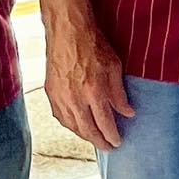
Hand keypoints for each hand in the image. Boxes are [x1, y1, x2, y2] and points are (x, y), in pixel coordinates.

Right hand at [43, 11, 134, 149]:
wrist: (67, 31)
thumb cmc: (93, 45)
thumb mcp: (114, 67)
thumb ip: (119, 94)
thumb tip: (128, 113)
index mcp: (94, 91)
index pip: (105, 123)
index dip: (112, 136)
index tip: (118, 142)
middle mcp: (75, 98)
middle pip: (87, 130)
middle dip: (99, 141)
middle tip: (108, 148)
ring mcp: (60, 96)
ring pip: (72, 126)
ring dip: (84, 136)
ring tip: (95, 139)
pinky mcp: (50, 92)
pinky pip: (60, 116)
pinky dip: (70, 125)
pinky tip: (78, 126)